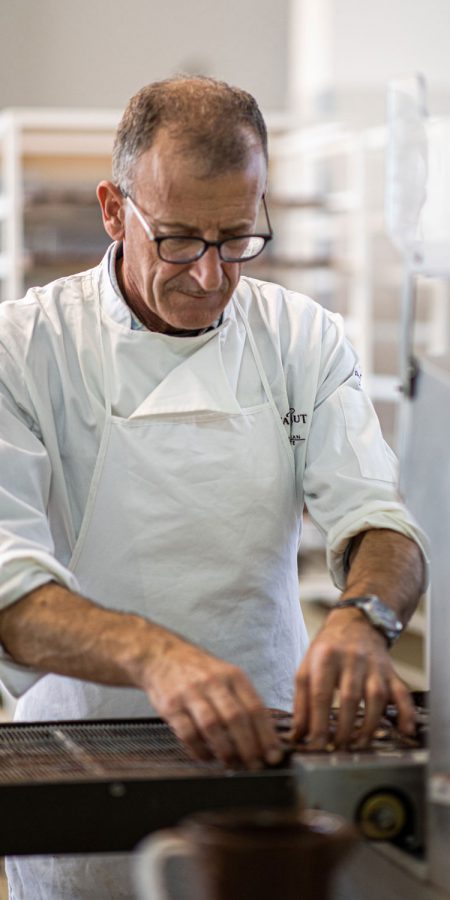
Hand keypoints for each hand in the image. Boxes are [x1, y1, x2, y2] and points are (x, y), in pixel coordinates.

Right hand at [141, 632, 282, 768]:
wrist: (161, 655)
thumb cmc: (198, 670)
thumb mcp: (226, 675)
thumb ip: (243, 700)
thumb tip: (266, 735)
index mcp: (233, 675)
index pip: (255, 707)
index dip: (266, 735)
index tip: (273, 755)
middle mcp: (213, 682)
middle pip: (236, 718)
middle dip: (249, 747)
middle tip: (255, 766)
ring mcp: (191, 693)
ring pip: (212, 725)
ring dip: (226, 750)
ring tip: (233, 764)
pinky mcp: (171, 705)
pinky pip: (187, 733)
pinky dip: (200, 750)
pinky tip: (207, 757)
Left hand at [290, 608, 415, 748]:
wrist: (356, 623)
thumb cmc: (327, 649)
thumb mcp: (307, 667)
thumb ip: (301, 701)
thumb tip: (297, 735)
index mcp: (326, 657)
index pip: (321, 693)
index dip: (318, 722)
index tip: (315, 744)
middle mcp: (351, 659)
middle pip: (349, 697)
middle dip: (344, 728)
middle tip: (337, 748)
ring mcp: (374, 666)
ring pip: (375, 698)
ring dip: (368, 725)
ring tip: (358, 744)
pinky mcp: (391, 673)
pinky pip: (402, 693)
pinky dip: (405, 712)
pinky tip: (404, 730)